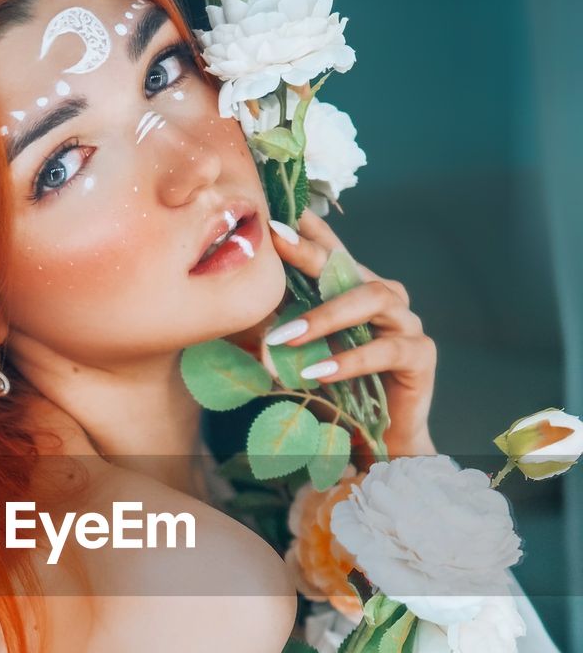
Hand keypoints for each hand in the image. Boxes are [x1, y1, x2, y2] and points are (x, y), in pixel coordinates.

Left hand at [265, 209, 437, 457]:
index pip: (333, 251)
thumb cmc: (335, 395)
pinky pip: (388, 350)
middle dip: (312, 255)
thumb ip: (275, 333)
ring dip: (327, 316)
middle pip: (351, 267)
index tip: (279, 210)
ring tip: (289, 338)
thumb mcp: (299, 359)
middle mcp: (384, 299)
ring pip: (374, 299)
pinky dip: (351, 360)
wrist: (375, 442)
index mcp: (355, 292)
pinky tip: (320, 372)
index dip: (311, 229)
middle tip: (277, 244)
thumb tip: (231, 314)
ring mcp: (406, 324)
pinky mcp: (420, 356)